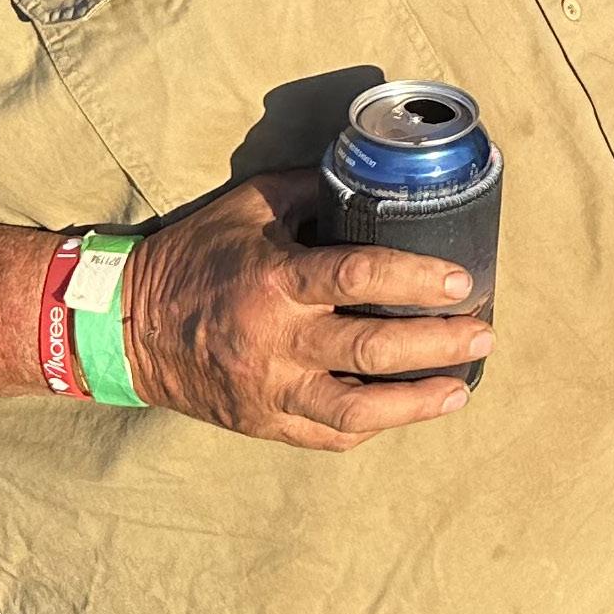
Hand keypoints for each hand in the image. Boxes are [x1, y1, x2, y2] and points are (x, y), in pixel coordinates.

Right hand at [123, 169, 491, 451]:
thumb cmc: (196, 255)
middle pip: (373, 351)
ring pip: (358, 411)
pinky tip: (410, 411)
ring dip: (420, 401)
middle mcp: (275, 341)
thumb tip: (376, 176)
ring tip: (462, 387)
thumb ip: (314, 190)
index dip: (417, 280)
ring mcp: (269, 391)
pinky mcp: (264, 423)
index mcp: (275, 280)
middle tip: (483, 334)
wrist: (129, 324)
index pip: (359, 278)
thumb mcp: (250, 204)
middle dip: (439, 344)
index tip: (461, 280)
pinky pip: (329, 437)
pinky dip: (375, 427)